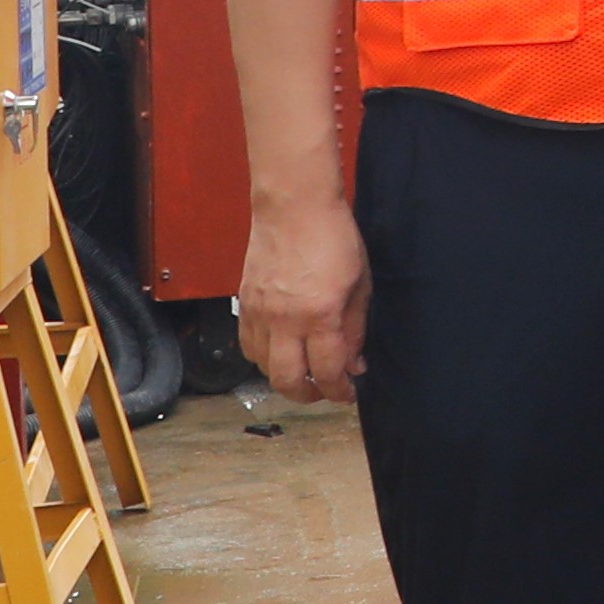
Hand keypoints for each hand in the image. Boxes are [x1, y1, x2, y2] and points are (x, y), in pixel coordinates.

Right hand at [237, 192, 370, 402]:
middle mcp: (284, 320)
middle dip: (307, 396)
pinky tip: (280, 350)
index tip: (348, 394)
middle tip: (323, 392)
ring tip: (303, 371)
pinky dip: (263, 357)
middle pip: (286, 381)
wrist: (294, 207)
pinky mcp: (244, 303)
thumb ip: (355, 329)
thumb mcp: (360, 286)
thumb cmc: (333, 238)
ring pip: (262, 366)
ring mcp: (259, 313)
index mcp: (320, 315)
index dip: (339, 391)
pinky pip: (247, 345)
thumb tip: (353, 363)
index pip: (327, 372)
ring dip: (283, 376)